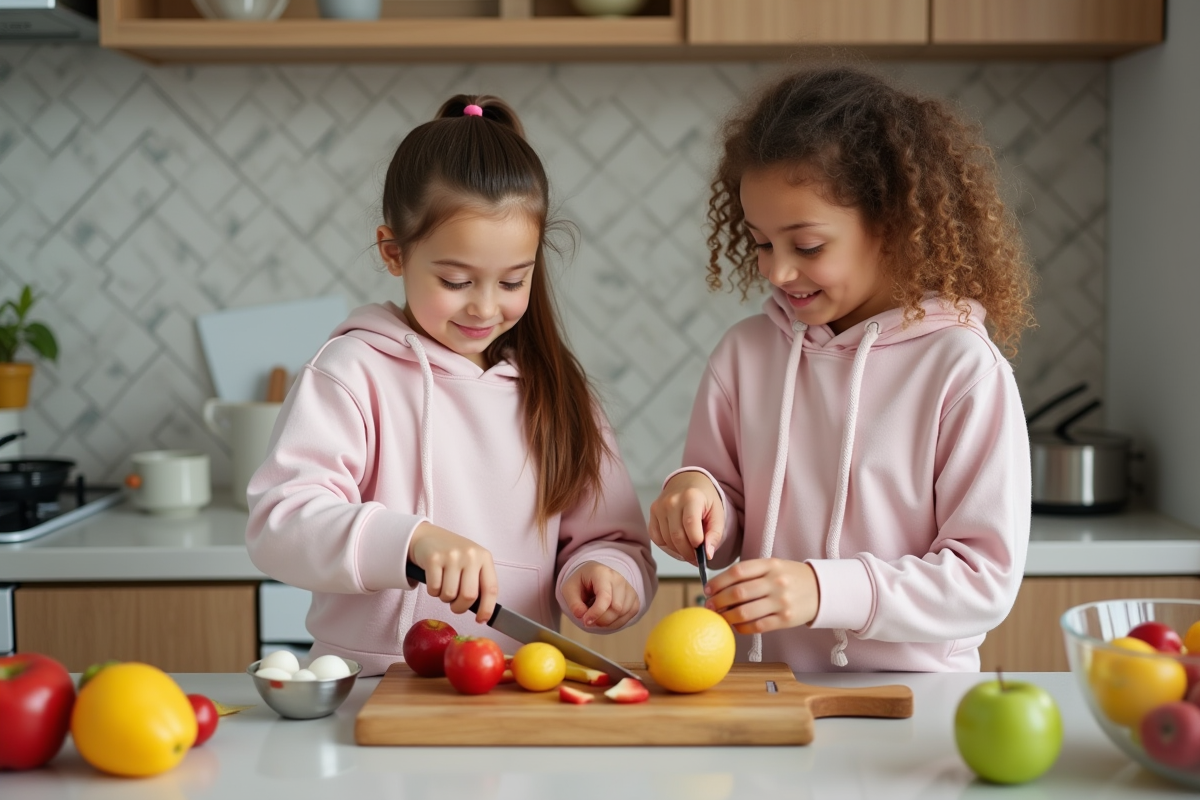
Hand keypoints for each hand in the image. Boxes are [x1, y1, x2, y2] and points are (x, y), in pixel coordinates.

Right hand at [408, 522, 497, 623]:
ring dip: (445, 598)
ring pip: (449, 595)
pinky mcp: (433, 559)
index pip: (491, 588)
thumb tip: (483, 613)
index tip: (481, 620)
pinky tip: (434, 580)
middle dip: (460, 607)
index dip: (487, 608)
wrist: (428, 536)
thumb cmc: (453, 555)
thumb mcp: (472, 562)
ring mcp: (452, 556)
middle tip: (455, 605)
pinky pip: (434, 589)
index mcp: (484, 557)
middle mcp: (470, 555)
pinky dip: (433, 592)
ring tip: (444, 587)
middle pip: (469, 596)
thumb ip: (478, 582)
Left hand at [561, 562, 639, 629]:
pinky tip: (607, 618)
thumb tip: (583, 617)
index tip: (586, 621)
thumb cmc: (581, 582)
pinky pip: (630, 615)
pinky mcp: (634, 598)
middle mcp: (619, 579)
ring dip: (609, 622)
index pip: (605, 597)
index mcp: (602, 573)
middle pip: (617, 608)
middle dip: (601, 620)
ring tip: (597, 616)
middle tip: (590, 619)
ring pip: (624, 613)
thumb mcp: (569, 589)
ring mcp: (629, 588)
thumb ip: (574, 604)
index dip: (596, 613)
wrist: (594, 575)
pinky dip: (617, 622)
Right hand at [649, 471, 723, 564]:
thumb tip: (708, 554)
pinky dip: (667, 545)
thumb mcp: (717, 513)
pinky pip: (656, 537)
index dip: (697, 543)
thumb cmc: (705, 499)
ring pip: (666, 539)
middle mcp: (672, 501)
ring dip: (678, 551)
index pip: (690, 525)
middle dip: (688, 553)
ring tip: (689, 550)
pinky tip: (677, 543)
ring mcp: (659, 506)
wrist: (688, 481)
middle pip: (677, 536)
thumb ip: (715, 534)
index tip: (704, 552)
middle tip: (697, 558)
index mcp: (691, 497)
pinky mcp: (652, 512)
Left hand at [704, 558, 818, 633]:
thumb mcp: (773, 566)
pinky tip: (736, 625)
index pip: (737, 572)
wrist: (821, 590)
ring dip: (727, 616)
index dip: (718, 581)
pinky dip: (742, 627)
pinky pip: (758, 626)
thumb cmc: (790, 577)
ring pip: (745, 611)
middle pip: (738, 592)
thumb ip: (750, 573)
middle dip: (718, 601)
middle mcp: (776, 582)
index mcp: (770, 565)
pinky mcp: (785, 619)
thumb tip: (719, 587)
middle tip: (709, 606)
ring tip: (720, 616)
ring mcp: (781, 601)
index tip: (707, 589)